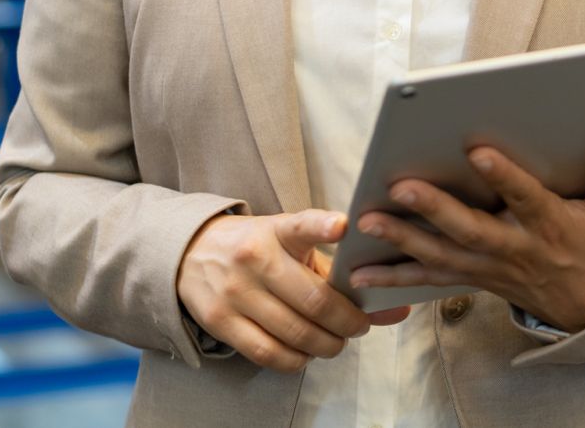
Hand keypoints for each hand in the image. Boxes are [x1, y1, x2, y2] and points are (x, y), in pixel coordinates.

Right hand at [176, 210, 408, 371]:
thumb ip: (338, 273)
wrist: (190, 253)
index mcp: (277, 231)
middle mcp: (255, 259)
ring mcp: (235, 293)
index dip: (323, 227)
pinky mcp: (220, 322)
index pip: (301, 226)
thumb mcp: (291, 244)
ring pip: (296, 333)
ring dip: (327, 345)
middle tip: (359, 326)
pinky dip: (296, 360)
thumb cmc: (257, 248)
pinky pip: (269, 353)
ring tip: (334, 341)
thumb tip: (394, 309)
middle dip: (349, 322)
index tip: (343, 226)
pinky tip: (305, 352)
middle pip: (314, 302)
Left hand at [350, 143, 584, 332]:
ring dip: (403, 241)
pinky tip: (361, 273)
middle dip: (434, 210)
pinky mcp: (476, 279)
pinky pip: (433, 278)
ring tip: (367, 223)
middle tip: (400, 186)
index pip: (527, 199)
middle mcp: (517, 249)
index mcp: (553, 227)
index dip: (504, 177)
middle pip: (472, 230)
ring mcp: (493, 268)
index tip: (477, 151)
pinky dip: (397, 275)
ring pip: (443, 255)